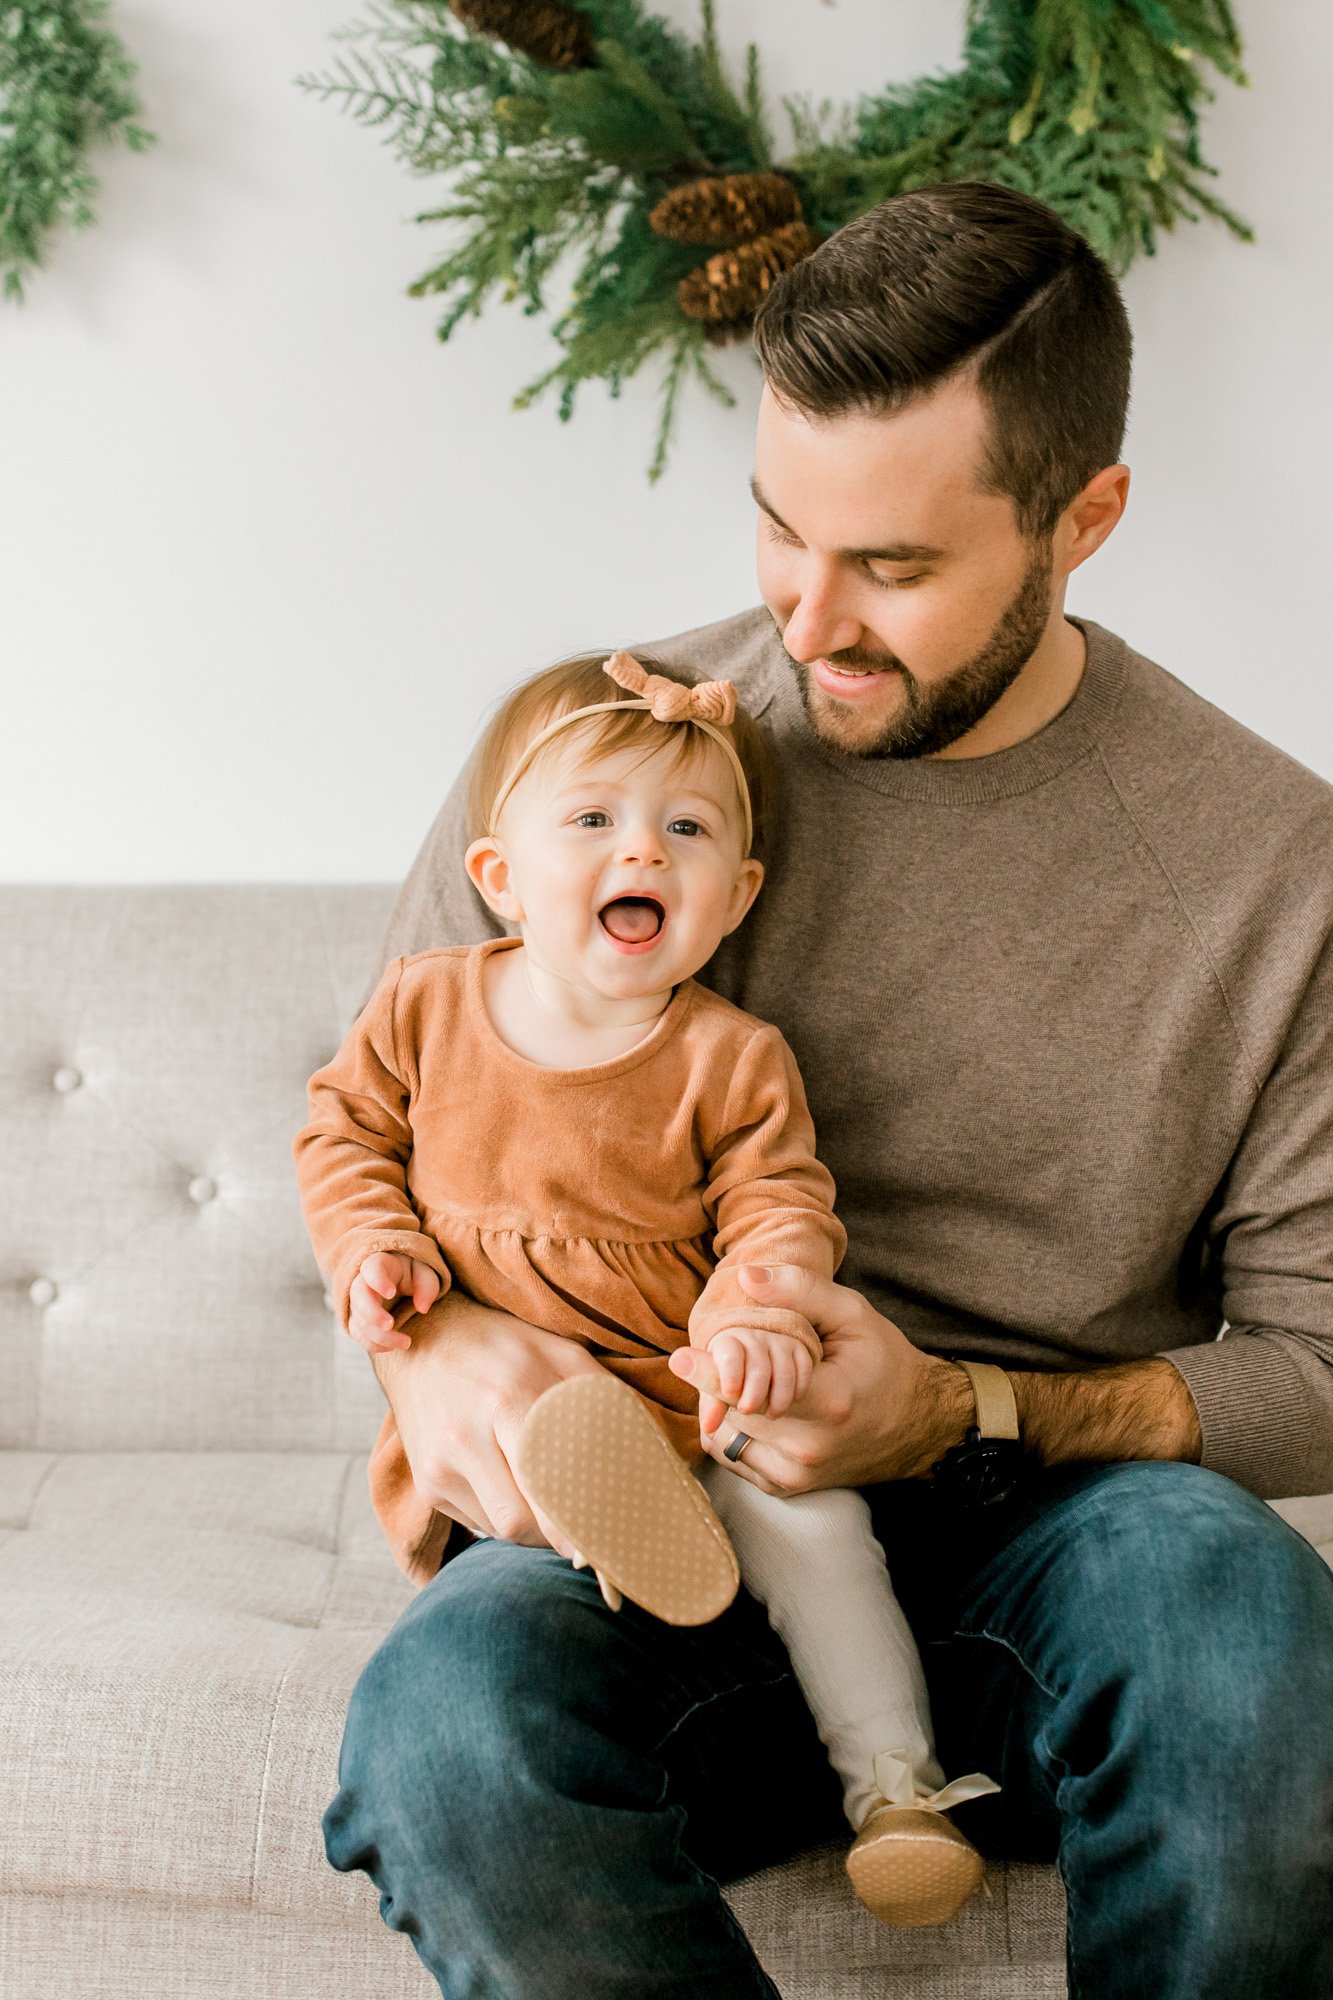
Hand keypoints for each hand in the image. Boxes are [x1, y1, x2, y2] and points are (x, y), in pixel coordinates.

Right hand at [348, 1252, 441, 1352]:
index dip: (378, 1281)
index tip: (391, 1293)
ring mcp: (357, 1302)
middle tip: (391, 1324)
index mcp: (379, 1264)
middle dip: (372, 1313)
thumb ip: (427, 1286)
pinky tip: (392, 1347)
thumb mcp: (425, 1272)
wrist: (399, 1282)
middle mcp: (362, 1282)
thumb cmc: (413, 1274)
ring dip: (379, 1336)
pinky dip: (374, 1344)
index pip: (372, 1269)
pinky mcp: (358, 1320)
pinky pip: (359, 1335)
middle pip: (359, 1297)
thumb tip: (422, 1308)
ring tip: (406, 1343)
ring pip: (359, 1320)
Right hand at [372, 1290, 605, 1554]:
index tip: (602, 1544)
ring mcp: (439, 1466)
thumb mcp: (559, 1352)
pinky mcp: (427, 1484)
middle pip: (519, 1520)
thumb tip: (646, 1447)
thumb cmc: (504, 1347)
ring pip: (499, 1529)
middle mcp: (465, 1437)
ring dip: (534, 1528)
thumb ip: (601, 1397)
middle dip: (558, 1534)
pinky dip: (506, 1518)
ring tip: (553, 1500)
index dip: (575, 1521)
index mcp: (506, 1400)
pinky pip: (479, 1524)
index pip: (545, 1482)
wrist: (424, 1339)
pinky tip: (515, 1488)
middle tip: (590, 1533)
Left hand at [669, 1264, 973, 1496]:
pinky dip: (732, 1428)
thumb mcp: (852, 1314)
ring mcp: (797, 1475)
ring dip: (721, 1405)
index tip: (678, 1356)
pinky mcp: (788, 1488)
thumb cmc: (884, 1361)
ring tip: (744, 1380)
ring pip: (726, 1436)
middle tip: (726, 1352)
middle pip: (733, 1411)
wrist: (919, 1426)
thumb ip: (799, 1291)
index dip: (712, 1374)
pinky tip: (750, 1406)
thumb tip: (744, 1277)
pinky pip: (734, 1456)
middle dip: (717, 1379)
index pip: (757, 1392)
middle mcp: (810, 1449)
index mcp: (830, 1403)